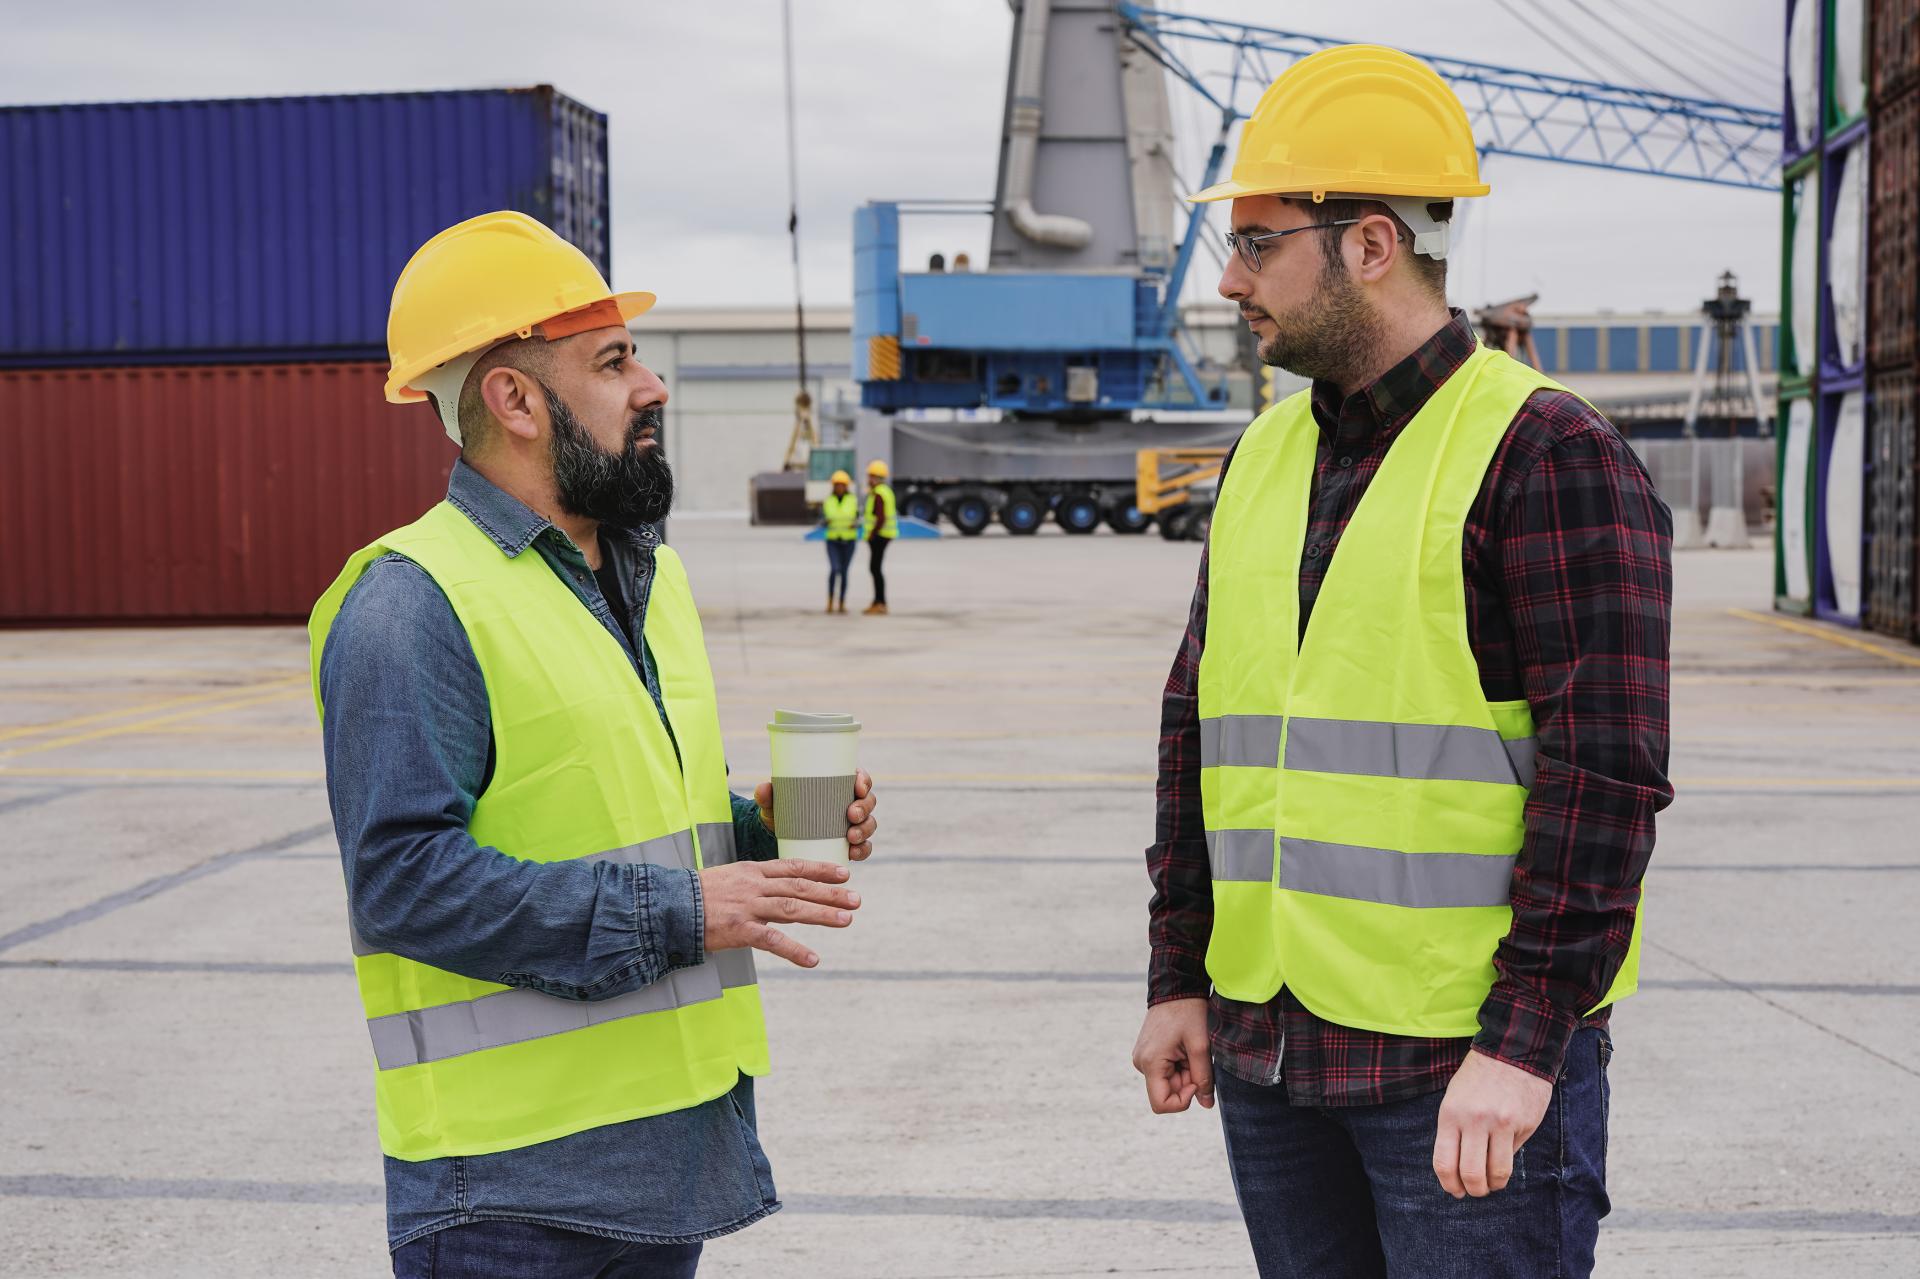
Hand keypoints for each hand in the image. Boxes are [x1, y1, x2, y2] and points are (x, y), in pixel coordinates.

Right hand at [699, 860, 860, 967]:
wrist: (668, 906)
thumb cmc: (697, 895)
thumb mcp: (729, 878)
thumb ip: (754, 883)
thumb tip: (777, 889)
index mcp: (752, 870)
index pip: (793, 866)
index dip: (821, 869)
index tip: (844, 873)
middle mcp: (755, 886)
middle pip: (800, 886)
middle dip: (831, 892)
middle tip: (857, 899)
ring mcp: (748, 907)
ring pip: (793, 908)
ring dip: (823, 914)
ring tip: (847, 919)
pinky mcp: (740, 930)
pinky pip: (773, 940)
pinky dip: (795, 950)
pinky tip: (813, 959)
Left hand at [755, 769, 878, 860]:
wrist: (779, 838)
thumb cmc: (782, 811)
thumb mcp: (774, 803)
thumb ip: (767, 795)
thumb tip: (764, 789)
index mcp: (838, 785)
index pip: (860, 778)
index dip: (864, 781)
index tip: (857, 787)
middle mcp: (849, 803)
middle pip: (868, 801)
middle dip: (864, 808)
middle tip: (851, 815)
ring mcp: (852, 824)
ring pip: (869, 824)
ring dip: (865, 830)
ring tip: (851, 837)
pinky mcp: (850, 844)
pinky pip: (864, 847)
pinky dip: (862, 850)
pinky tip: (854, 853)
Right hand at [1131, 997, 1213, 1112]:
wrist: (1176, 988)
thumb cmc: (1188, 1012)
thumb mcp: (1201, 1045)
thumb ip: (1203, 1078)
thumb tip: (1206, 1104)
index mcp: (1150, 1063)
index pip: (1161, 1104)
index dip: (1183, 1100)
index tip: (1195, 1079)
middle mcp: (1141, 1063)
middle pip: (1166, 1092)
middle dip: (1187, 1082)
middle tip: (1196, 1058)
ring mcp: (1142, 1058)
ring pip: (1167, 1083)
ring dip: (1184, 1073)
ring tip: (1189, 1050)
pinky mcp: (1147, 1053)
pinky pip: (1164, 1072)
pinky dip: (1178, 1066)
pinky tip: (1183, 1048)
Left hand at [1432, 1049, 1552, 1197]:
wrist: (1512, 1052)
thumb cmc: (1480, 1077)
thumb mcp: (1456, 1099)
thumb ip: (1457, 1132)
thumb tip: (1462, 1169)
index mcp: (1451, 1114)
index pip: (1444, 1162)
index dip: (1449, 1184)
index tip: (1455, 1191)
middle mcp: (1474, 1120)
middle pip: (1471, 1174)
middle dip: (1473, 1190)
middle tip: (1476, 1191)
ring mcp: (1500, 1123)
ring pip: (1497, 1172)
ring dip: (1494, 1185)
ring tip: (1493, 1183)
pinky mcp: (1522, 1124)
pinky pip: (1513, 1154)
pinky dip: (1508, 1162)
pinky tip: (1504, 1157)